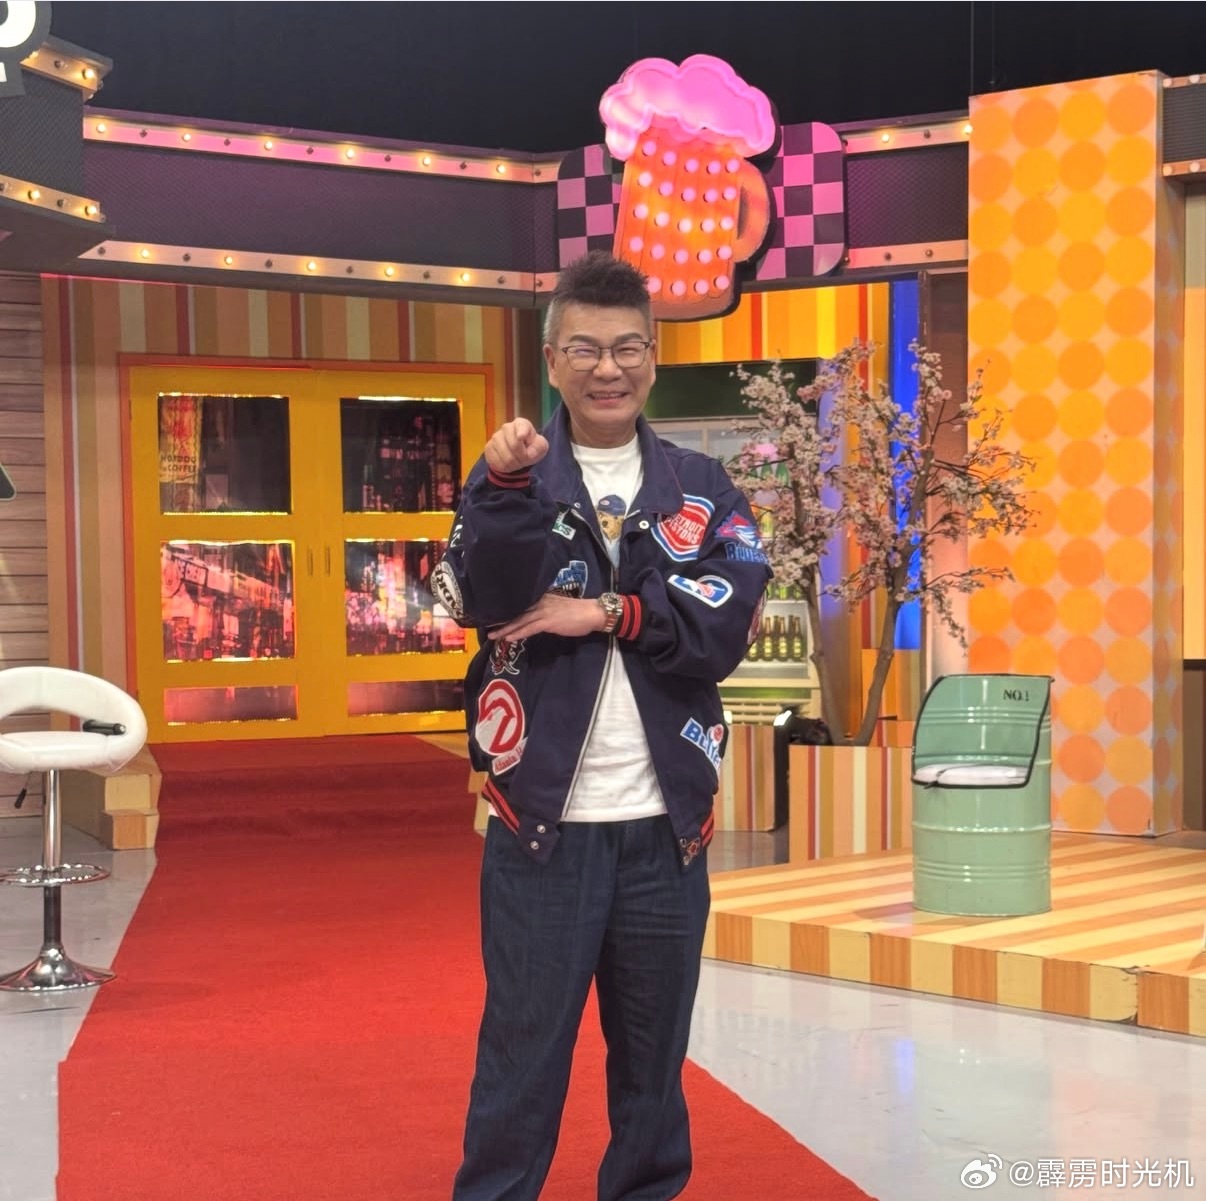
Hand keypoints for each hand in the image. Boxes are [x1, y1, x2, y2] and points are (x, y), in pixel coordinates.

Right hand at [484, 418, 548, 473]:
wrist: (518, 454)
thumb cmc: (531, 447)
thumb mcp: (541, 447)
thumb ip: (538, 448)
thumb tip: (529, 454)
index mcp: (521, 423)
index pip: (521, 426)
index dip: (521, 432)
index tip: (520, 437)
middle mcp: (506, 427)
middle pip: (514, 446)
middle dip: (522, 457)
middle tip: (525, 460)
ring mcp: (495, 437)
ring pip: (505, 457)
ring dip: (513, 464)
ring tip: (517, 463)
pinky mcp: (488, 447)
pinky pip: (496, 461)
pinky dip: (504, 467)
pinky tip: (507, 464)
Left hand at [488, 593, 604, 640]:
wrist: (592, 613)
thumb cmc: (578, 612)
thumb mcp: (558, 608)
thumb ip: (545, 612)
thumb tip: (535, 619)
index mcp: (542, 598)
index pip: (521, 605)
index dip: (507, 612)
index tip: (494, 616)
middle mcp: (540, 603)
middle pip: (517, 613)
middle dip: (501, 621)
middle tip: (487, 627)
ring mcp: (544, 612)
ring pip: (520, 621)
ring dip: (505, 629)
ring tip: (493, 635)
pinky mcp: (548, 621)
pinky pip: (530, 629)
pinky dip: (518, 633)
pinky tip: (509, 638)